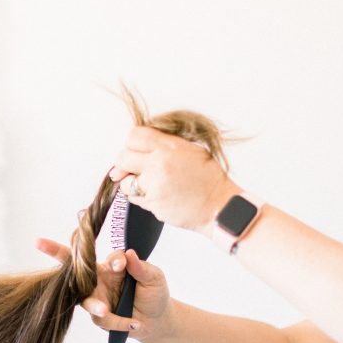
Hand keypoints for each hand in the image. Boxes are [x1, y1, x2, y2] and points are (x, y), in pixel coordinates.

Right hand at [35, 238, 174, 340]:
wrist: (157, 320)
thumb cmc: (154, 293)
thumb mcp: (154, 277)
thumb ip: (141, 267)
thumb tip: (128, 254)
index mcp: (109, 265)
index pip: (99, 253)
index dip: (106, 258)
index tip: (119, 264)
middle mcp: (97, 279)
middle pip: (71, 266)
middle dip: (54, 251)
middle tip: (40, 242)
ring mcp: (95, 298)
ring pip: (85, 299)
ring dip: (95, 306)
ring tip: (106, 311)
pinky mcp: (99, 318)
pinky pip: (102, 320)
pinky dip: (120, 322)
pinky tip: (134, 323)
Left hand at [109, 125, 241, 233]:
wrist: (219, 206)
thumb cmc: (208, 180)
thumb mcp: (191, 151)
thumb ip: (165, 146)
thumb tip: (142, 146)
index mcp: (170, 146)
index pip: (134, 136)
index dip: (130, 144)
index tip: (133, 152)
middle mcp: (160, 162)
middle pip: (123, 157)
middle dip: (124, 165)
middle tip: (130, 171)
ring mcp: (155, 183)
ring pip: (125, 182)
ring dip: (132, 185)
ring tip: (149, 187)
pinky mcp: (153, 202)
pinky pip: (134, 199)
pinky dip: (141, 198)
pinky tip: (157, 197)